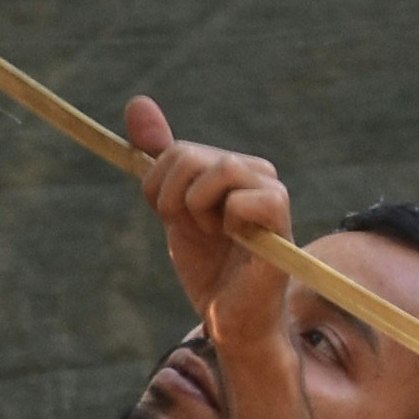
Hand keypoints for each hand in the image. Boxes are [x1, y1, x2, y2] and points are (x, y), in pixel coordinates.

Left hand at [125, 97, 300, 370]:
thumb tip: (136, 101)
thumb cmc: (208, 266)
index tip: (175, 219)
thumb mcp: (171, 207)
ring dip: (198, 212)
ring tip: (217, 236)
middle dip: (173, 201)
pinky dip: (227, 224)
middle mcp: (256, 169)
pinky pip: (240, 198)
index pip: (173, 152)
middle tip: (197, 232)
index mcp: (229, 164)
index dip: (158, 191)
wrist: (231, 317)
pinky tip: (240, 243)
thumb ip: (157, 156)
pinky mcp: (281, 214)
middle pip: (187, 155)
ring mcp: (271, 188)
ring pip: (215, 168)